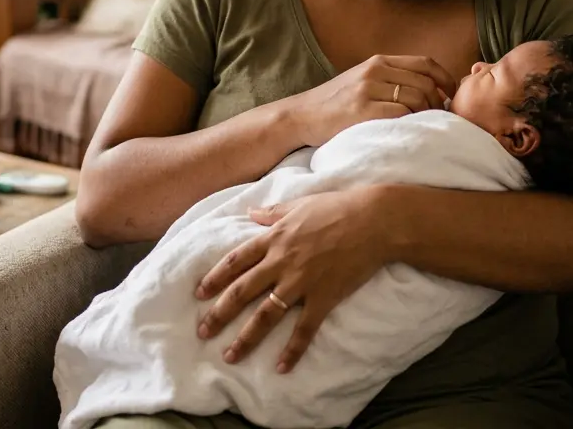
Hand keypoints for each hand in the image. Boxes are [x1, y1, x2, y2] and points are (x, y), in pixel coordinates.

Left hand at [194, 188, 389, 373]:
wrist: (373, 221)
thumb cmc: (337, 207)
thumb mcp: (298, 205)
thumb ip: (272, 213)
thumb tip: (250, 212)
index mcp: (274, 238)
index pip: (236, 261)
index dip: (215, 278)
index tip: (199, 293)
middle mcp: (281, 262)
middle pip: (241, 292)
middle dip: (219, 313)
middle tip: (202, 332)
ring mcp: (301, 282)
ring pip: (265, 315)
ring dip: (245, 338)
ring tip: (230, 356)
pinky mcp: (323, 298)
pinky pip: (304, 330)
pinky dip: (292, 350)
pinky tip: (281, 368)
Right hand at [287, 55, 455, 146]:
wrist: (301, 116)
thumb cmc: (335, 104)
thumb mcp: (363, 80)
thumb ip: (391, 80)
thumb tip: (431, 91)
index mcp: (379, 61)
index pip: (425, 63)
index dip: (445, 79)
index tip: (450, 95)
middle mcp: (375, 71)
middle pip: (425, 83)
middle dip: (437, 102)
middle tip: (436, 118)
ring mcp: (368, 90)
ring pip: (416, 99)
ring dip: (425, 115)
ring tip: (421, 127)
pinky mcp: (362, 111)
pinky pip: (401, 115)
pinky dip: (410, 124)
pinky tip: (406, 132)